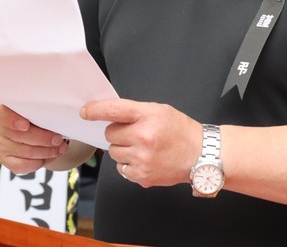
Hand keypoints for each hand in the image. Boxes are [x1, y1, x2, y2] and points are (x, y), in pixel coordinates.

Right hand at [0, 103, 69, 174]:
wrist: (38, 128)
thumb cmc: (39, 114)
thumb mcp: (40, 106)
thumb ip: (41, 108)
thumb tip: (56, 114)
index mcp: (5, 108)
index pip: (1, 113)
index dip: (12, 120)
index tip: (26, 125)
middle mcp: (0, 126)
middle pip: (18, 136)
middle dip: (43, 139)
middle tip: (59, 139)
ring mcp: (2, 144)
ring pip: (24, 152)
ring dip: (46, 151)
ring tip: (60, 148)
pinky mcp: (6, 159)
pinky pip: (22, 166)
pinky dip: (40, 162)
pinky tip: (50, 156)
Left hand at [81, 99, 202, 187]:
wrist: (200, 155)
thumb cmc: (181, 131)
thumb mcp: (160, 110)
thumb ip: (135, 112)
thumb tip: (108, 114)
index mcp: (148, 116)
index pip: (114, 110)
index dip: (96, 110)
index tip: (85, 112)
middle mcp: (144, 137)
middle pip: (110, 134)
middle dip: (118, 133)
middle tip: (135, 133)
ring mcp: (142, 158)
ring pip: (113, 152)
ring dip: (123, 149)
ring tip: (142, 147)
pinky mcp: (142, 175)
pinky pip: (121, 168)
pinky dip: (129, 164)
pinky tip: (144, 159)